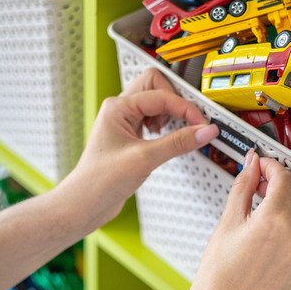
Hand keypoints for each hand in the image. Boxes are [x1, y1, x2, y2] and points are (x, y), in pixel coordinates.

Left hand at [54, 68, 218, 231]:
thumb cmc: (100, 181)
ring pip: (156, 101)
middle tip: (190, 120)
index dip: (185, 109)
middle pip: (157, 86)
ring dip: (170, 113)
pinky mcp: (131, 135)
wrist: (85, 204)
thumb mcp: (145, 159)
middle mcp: (120, 110)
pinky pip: (153, 118)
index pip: (162, 96)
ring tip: (175, 132)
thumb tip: (205, 131)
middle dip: (176, 101)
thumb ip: (178, 143)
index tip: (202, 124)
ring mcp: (125, 122)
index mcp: (118, 107)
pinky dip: (166, 126)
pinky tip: (166, 140)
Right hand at [151, 151, 290, 289]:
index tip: (264, 167)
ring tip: (283, 207)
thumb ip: (243, 187)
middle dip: (289, 182)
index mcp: (273, 222)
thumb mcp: (227, 223)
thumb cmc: (219, 276)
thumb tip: (252, 165)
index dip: (272, 166)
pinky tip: (288, 229)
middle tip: (270, 187)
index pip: (284, 178)